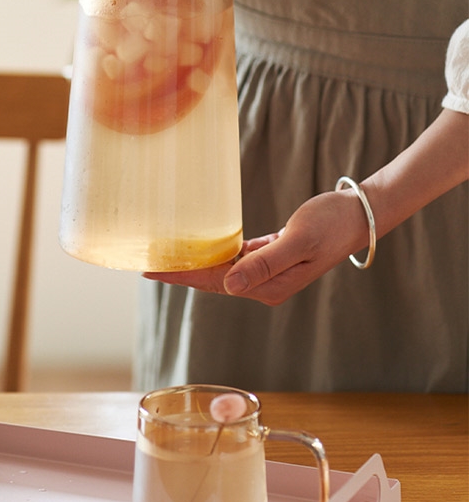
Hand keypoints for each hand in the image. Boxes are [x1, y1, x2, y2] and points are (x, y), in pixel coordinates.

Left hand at [144, 190, 368, 305]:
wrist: (358, 215)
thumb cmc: (331, 224)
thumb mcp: (298, 241)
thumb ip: (264, 263)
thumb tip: (228, 283)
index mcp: (269, 286)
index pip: (214, 282)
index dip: (180, 276)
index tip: (150, 272)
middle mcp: (265, 284)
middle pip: (212, 279)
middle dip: (180, 273)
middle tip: (145, 264)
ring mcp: (268, 272)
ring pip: (221, 269)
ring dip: (193, 263)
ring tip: (164, 257)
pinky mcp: (271, 255)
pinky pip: (235, 257)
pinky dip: (214, 253)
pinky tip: (197, 249)